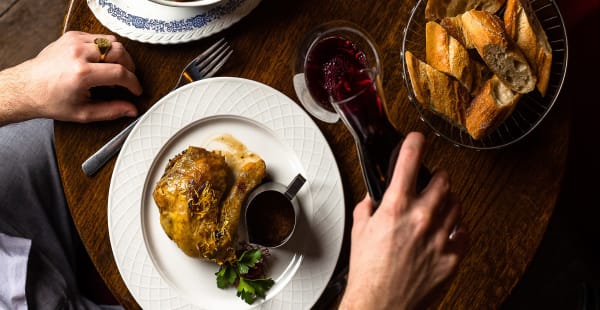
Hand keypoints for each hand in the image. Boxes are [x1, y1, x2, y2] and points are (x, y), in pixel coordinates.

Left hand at [0, 31, 141, 123]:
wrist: (26, 88)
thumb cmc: (51, 100)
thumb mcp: (83, 113)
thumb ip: (111, 111)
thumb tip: (131, 109)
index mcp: (81, 73)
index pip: (120, 72)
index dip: (133, 83)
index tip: (135, 89)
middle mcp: (78, 53)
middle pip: (119, 52)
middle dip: (129, 67)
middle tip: (127, 79)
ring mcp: (74, 42)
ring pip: (111, 41)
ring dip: (119, 55)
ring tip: (115, 69)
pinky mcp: (71, 36)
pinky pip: (98, 37)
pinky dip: (105, 48)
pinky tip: (101, 61)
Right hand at [339, 132, 467, 309]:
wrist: (381, 304)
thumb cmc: (369, 272)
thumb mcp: (359, 231)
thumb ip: (367, 208)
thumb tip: (373, 198)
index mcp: (395, 209)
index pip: (409, 162)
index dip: (415, 143)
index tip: (418, 138)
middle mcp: (421, 219)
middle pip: (443, 181)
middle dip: (438, 177)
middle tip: (433, 179)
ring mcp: (439, 238)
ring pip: (456, 204)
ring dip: (448, 200)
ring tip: (440, 205)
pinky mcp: (451, 257)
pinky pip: (464, 232)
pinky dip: (457, 227)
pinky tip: (448, 229)